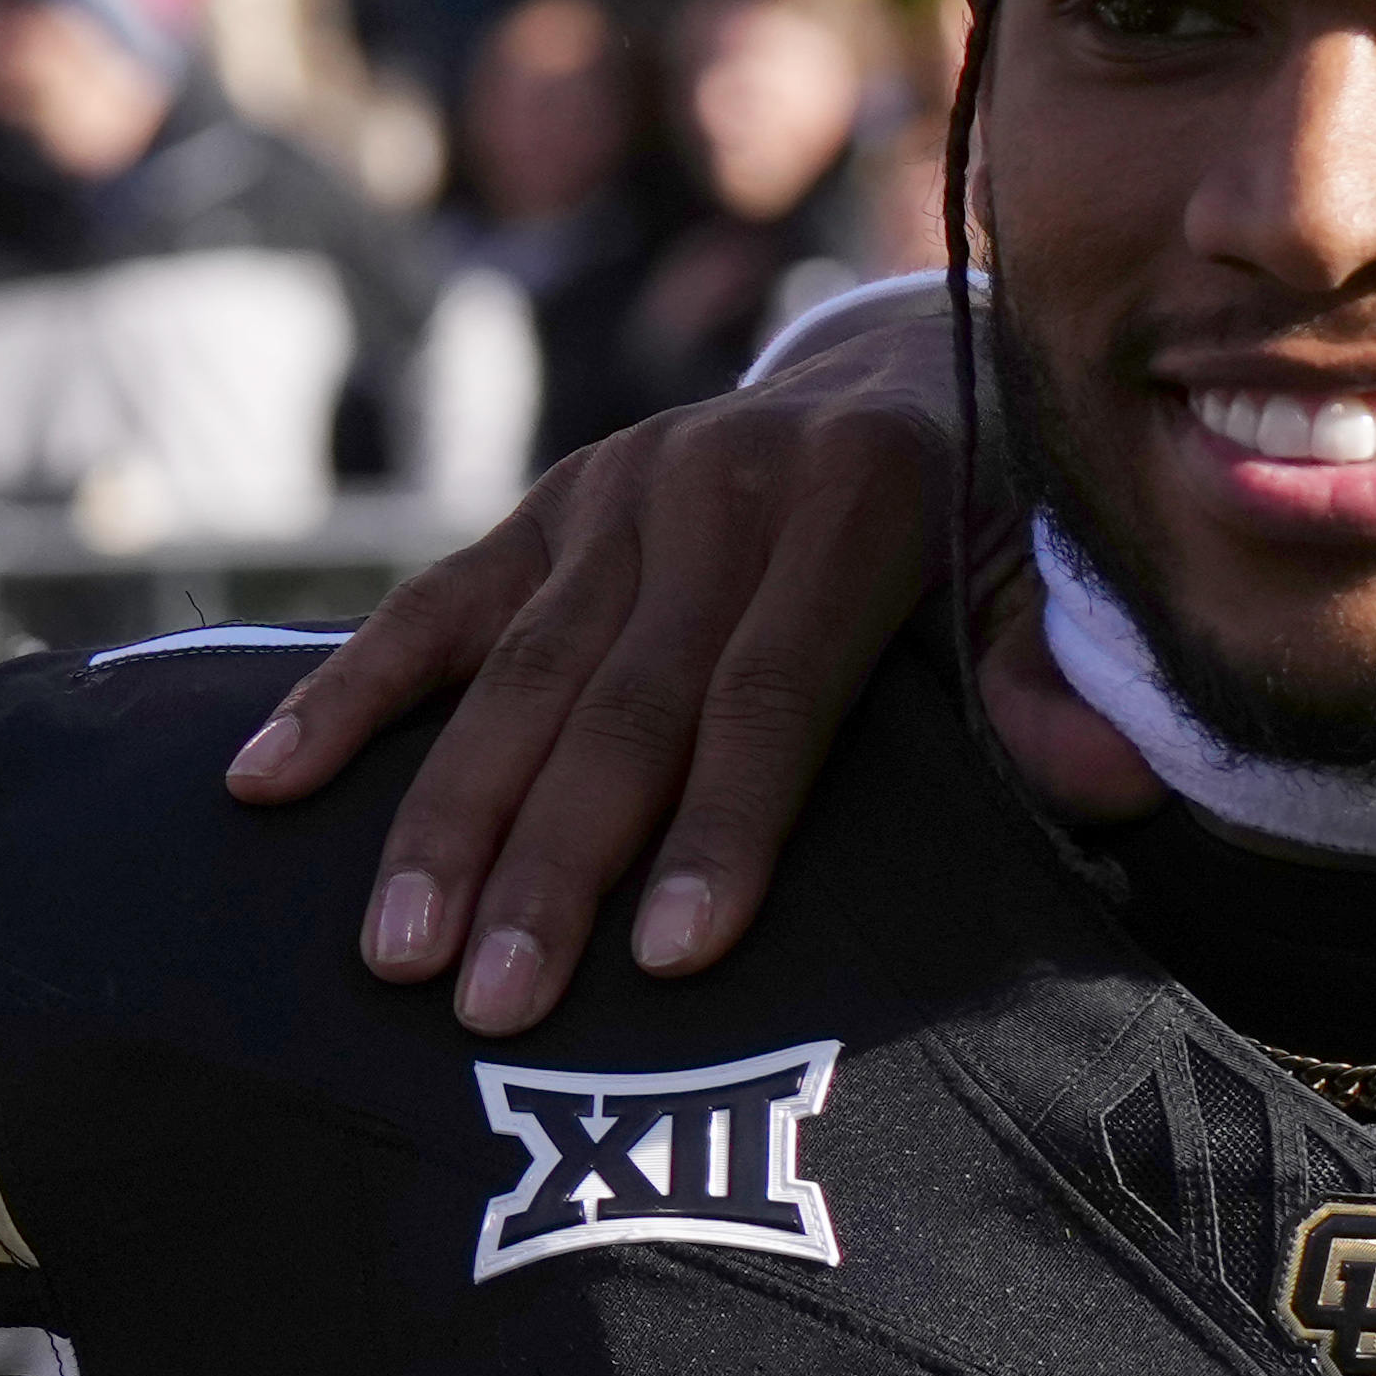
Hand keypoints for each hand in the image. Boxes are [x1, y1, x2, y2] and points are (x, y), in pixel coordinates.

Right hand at [224, 300, 1135, 1025]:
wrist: (916, 368)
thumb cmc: (1003, 519)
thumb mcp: (1056, 573)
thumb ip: (1059, 674)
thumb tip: (1112, 783)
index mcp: (861, 500)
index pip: (773, 693)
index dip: (724, 825)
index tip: (670, 956)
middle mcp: (723, 484)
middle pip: (622, 704)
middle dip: (555, 863)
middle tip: (494, 1006)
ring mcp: (617, 491)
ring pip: (514, 675)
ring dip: (445, 818)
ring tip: (393, 954)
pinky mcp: (543, 507)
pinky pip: (431, 611)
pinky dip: (345, 696)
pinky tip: (264, 788)